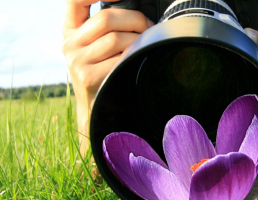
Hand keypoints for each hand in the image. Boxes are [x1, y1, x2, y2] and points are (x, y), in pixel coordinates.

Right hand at [62, 0, 153, 155]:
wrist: (96, 107)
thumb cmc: (101, 72)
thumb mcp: (93, 47)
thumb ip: (104, 28)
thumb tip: (136, 13)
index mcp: (70, 31)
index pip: (75, 0)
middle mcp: (69, 44)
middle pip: (107, 18)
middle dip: (135, 20)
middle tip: (148, 27)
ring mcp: (77, 61)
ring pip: (117, 38)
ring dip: (138, 40)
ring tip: (143, 46)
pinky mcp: (89, 76)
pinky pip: (121, 58)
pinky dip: (134, 56)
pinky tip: (136, 60)